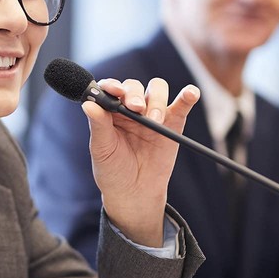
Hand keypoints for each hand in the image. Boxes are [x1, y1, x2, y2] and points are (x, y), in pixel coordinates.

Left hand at [82, 77, 199, 245]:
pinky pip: (182, 105)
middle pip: (134, 86)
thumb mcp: (102, 149)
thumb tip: (88, 103)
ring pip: (157, 90)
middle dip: (135, 95)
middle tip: (136, 109)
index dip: (112, 85)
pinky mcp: (173, 123)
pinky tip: (190, 94)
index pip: (110, 89)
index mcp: (110, 111)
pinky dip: (188, 96)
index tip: (115, 91)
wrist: (134, 192)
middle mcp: (130, 107)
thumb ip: (98, 125)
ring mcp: (153, 113)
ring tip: (154, 120)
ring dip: (156, 99)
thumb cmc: (113, 170)